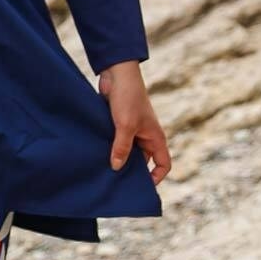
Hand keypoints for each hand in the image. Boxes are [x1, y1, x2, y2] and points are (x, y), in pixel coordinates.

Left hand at [98, 60, 170, 184]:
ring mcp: (132, 130)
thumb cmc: (127, 97)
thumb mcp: (125, 125)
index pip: (163, 163)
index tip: (142, 186)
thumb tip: (116, 168)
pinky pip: (116, 141)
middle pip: (143, 161)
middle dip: (132, 170)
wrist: (117, 73)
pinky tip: (96, 155)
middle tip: (116, 182)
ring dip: (117, 158)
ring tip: (103, 171)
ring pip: (127, 151)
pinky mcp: (118, 124)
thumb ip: (122, 148)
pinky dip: (109, 148)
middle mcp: (145, 136)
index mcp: (155, 137)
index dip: (156, 177)